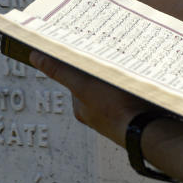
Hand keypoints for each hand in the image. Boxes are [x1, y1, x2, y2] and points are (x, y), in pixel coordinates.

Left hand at [29, 50, 151, 146]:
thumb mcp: (82, 84)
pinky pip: (133, 96)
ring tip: (131, 69)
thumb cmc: (113, 109)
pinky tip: (142, 83)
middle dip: (104, 70)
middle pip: (97, 83)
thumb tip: (35, 57)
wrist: (147, 131)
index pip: (78, 78)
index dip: (84, 63)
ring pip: (116, 89)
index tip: (93, 51)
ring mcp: (118, 116)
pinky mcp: (136, 116)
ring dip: (122, 78)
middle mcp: (98, 114)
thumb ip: (59, 71)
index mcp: (82, 108)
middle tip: (114, 56)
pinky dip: (135, 88)